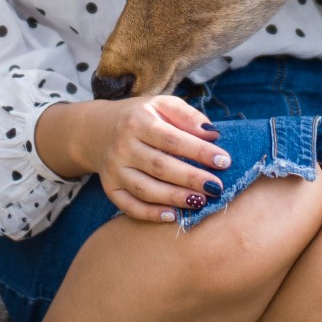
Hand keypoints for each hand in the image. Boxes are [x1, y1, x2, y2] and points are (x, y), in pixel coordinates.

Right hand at [39, 95, 231, 223]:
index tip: (224, 161)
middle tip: (217, 187)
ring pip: (146, 189)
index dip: (199, 151)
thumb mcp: (162, 104)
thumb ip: (187, 116)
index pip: (172, 139)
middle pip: (160, 166)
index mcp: (138, 122)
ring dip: (175, 198)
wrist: (98, 130)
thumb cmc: (141, 116)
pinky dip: (151, 214)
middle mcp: (122, 147)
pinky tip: (173, 216)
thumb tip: (212, 132)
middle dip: (191, 178)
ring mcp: (114, 170)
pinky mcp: (110, 189)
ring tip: (201, 201)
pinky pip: (130, 206)